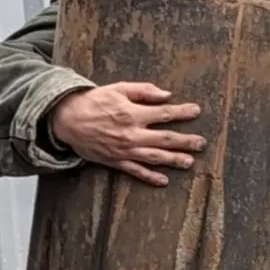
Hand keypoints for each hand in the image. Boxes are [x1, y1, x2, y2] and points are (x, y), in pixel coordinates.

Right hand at [50, 82, 205, 185]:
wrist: (67, 119)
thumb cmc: (95, 101)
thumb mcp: (119, 89)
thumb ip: (144, 91)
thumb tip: (166, 95)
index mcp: (133, 114)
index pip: (165, 114)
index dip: (183, 112)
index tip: (197, 111)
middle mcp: (131, 134)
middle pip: (164, 139)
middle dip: (185, 141)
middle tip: (202, 143)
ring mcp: (124, 150)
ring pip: (153, 157)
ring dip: (173, 160)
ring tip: (189, 162)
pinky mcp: (115, 161)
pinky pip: (135, 171)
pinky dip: (150, 177)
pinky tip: (164, 181)